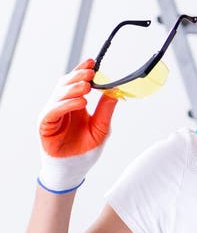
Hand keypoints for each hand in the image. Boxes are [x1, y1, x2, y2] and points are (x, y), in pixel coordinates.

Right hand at [37, 59, 117, 192]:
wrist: (73, 170)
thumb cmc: (85, 150)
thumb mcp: (101, 128)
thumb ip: (106, 110)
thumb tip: (115, 91)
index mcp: (74, 104)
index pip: (76, 82)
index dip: (82, 71)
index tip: (92, 62)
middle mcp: (61, 106)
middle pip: (65, 84)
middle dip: (78, 76)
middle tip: (91, 72)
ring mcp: (52, 114)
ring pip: (58, 94)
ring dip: (73, 88)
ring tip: (87, 87)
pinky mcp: (45, 125)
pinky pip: (53, 110)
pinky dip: (66, 104)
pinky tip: (80, 102)